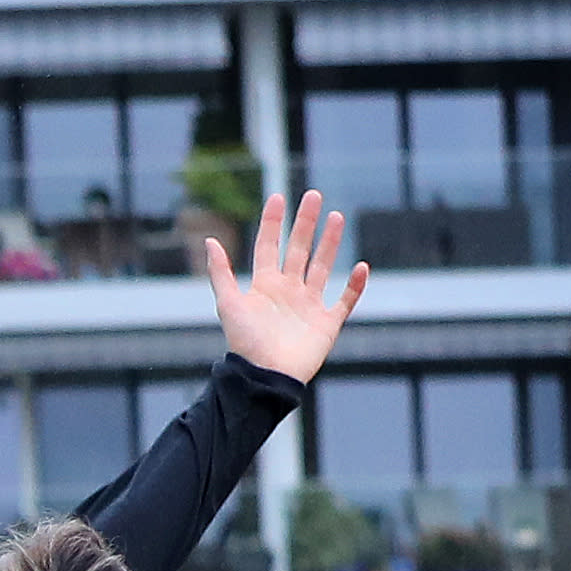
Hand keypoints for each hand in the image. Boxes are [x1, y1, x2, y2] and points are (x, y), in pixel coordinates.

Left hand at [200, 187, 369, 390]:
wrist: (265, 375)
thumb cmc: (245, 342)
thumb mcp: (229, 303)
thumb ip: (220, 272)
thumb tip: (209, 240)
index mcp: (264, 286)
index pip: (268, 247)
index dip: (272, 224)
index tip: (278, 197)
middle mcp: (287, 292)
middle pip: (298, 250)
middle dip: (305, 224)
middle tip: (313, 195)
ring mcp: (308, 306)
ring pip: (322, 267)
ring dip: (330, 243)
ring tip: (337, 217)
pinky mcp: (326, 324)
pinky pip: (345, 301)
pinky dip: (354, 286)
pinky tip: (361, 267)